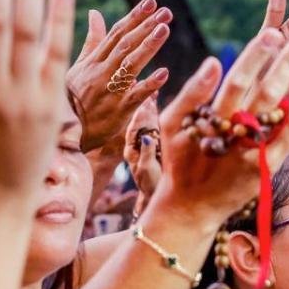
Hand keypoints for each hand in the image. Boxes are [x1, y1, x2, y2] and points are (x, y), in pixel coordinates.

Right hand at [69, 0, 171, 152]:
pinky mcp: (119, 111)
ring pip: (131, 64)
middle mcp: (101, 73)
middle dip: (145, 26)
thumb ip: (91, 41)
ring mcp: (110, 91)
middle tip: (165, 12)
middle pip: (126, 45)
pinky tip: (164, 73)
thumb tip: (95, 13)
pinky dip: (150, 84)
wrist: (65, 136)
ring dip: (148, 46)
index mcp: (92, 61)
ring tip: (164, 29)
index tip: (151, 2)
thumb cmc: (71, 100)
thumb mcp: (76, 68)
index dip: (134, 17)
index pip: (116, 34)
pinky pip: (136, 96)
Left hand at [124, 95, 161, 210]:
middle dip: (144, 106)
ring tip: (154, 93)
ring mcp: (145, 144)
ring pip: (146, 122)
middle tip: (150, 92)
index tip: (146, 102)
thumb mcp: (146, 171)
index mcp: (131, 149)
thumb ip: (146, 154)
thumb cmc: (150, 186)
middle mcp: (136, 144)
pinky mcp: (154, 145)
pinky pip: (154, 127)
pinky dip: (156, 114)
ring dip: (150, 107)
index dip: (140, 115)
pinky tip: (157, 103)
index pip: (134, 128)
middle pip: (139, 121)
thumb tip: (147, 137)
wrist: (156, 196)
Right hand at [153, 29, 288, 219]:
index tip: (273, 33)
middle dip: (287, 66)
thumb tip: (214, 61)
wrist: (191, 206)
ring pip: (288, 116)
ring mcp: (256, 154)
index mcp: (212, 122)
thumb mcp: (171, 125)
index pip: (238, 84)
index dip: (256, 59)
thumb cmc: (180, 159)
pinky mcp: (270, 167)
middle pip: (267, 96)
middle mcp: (237, 137)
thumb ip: (191, 92)